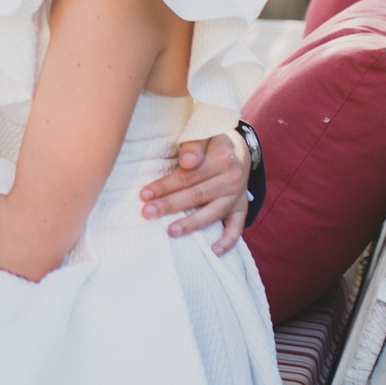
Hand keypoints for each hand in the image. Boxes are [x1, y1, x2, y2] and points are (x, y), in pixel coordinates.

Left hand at [140, 130, 251, 253]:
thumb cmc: (212, 142)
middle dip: (169, 205)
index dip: (165, 185)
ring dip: (191, 224)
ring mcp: (237, 197)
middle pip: (196, 195)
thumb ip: (194, 144)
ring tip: (171, 232)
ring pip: (212, 213)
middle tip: (147, 213)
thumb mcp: (205, 133)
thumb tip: (187, 162)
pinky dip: (227, 241)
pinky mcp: (242, 209)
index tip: (144, 194)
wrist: (239, 149)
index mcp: (222, 159)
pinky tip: (213, 251)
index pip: (188, 176)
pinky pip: (236, 228)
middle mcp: (232, 179)